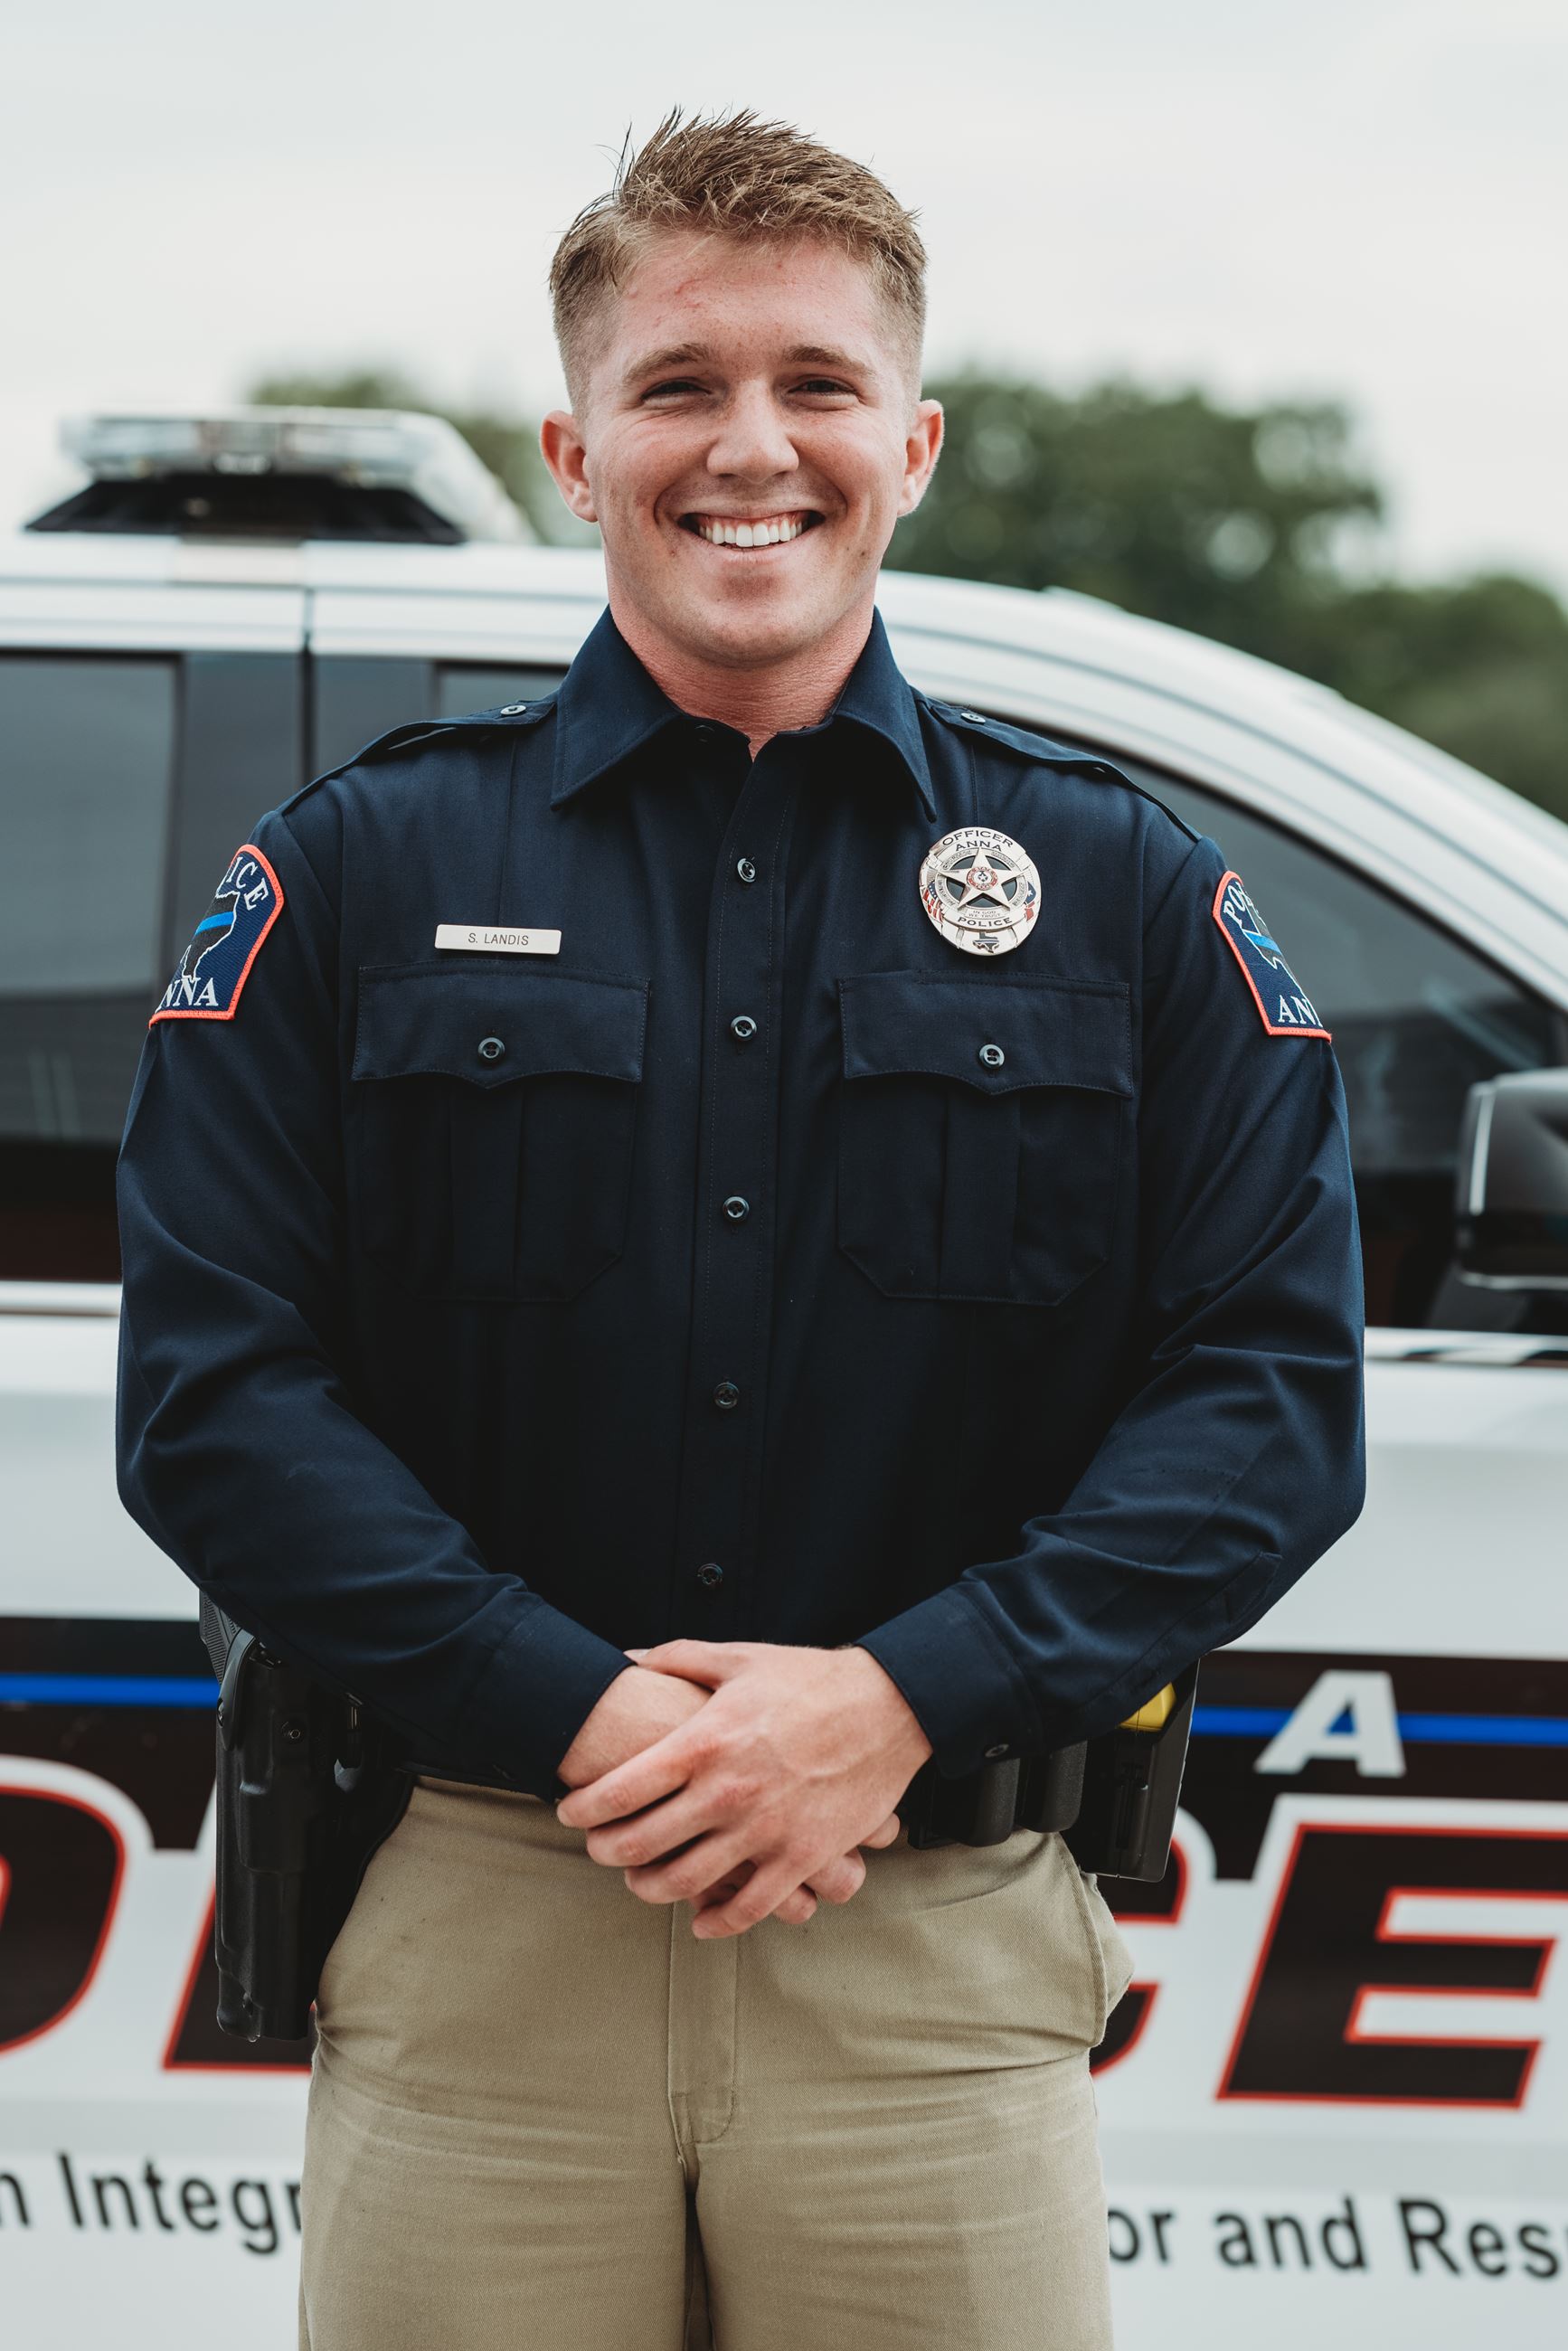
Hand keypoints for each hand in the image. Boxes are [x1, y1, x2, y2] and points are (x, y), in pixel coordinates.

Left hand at [555, 1641, 932, 1937]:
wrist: (888, 1707)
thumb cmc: (809, 1679)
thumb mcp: (738, 1658)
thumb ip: (675, 1659)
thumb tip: (625, 1657)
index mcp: (705, 1742)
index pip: (621, 1788)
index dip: (584, 1805)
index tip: (569, 1810)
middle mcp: (727, 1792)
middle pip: (641, 1844)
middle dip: (605, 1852)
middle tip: (596, 1848)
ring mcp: (765, 1831)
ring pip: (685, 1883)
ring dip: (649, 1888)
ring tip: (638, 1880)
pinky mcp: (802, 1858)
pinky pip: (748, 1908)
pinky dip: (717, 1921)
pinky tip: (700, 1918)